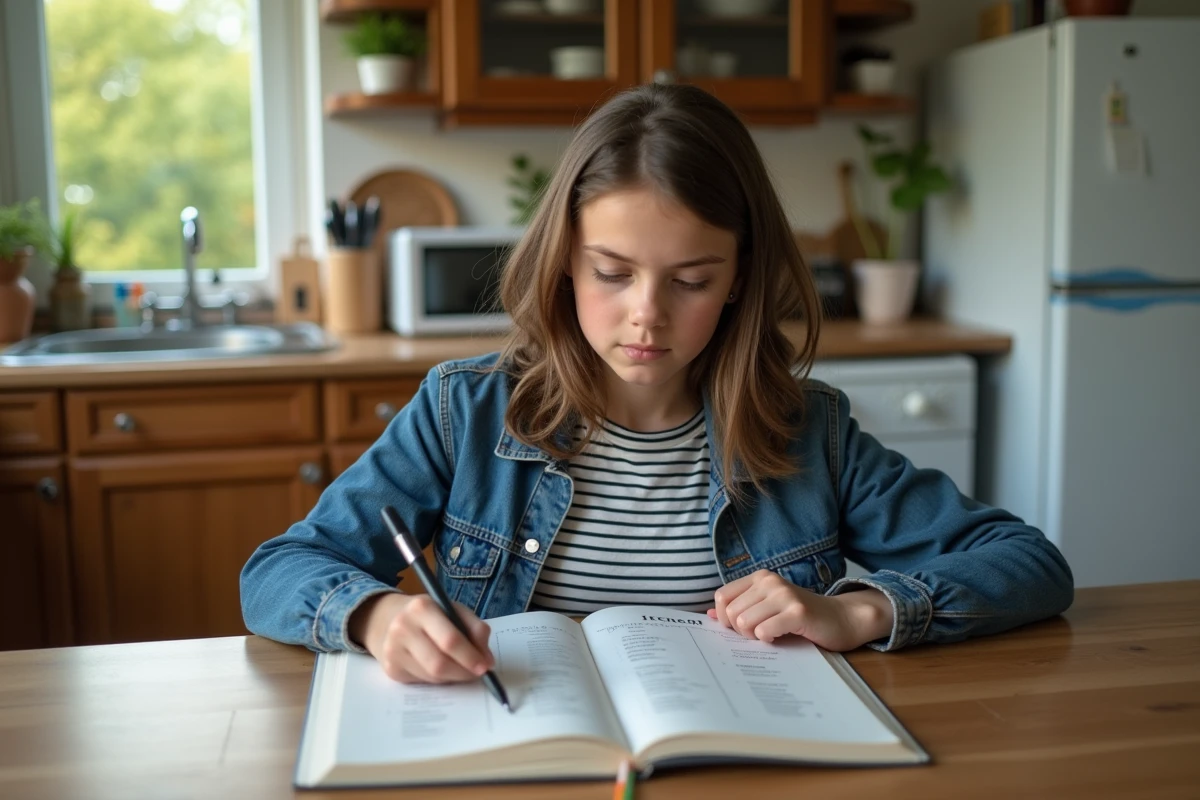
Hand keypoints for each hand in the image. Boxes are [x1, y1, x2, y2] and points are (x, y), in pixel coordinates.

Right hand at [349, 592, 494, 683]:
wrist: (388, 619)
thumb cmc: (430, 615)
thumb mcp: (453, 610)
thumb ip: (475, 629)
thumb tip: (487, 660)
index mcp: (422, 608)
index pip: (450, 639)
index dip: (470, 656)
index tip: (486, 666)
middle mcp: (403, 628)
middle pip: (439, 663)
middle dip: (463, 672)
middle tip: (477, 674)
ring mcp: (393, 650)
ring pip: (432, 676)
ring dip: (453, 677)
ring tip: (461, 669)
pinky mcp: (391, 669)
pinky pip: (422, 681)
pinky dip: (438, 679)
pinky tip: (441, 669)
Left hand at [708, 569, 893, 651]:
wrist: (840, 619)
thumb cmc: (800, 617)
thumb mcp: (767, 607)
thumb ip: (740, 608)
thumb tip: (707, 615)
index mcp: (759, 578)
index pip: (722, 597)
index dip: (724, 619)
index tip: (740, 629)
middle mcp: (770, 581)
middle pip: (731, 613)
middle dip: (740, 631)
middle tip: (760, 634)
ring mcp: (784, 595)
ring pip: (744, 622)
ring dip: (754, 637)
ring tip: (771, 635)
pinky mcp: (797, 612)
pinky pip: (764, 631)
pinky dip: (768, 640)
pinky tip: (780, 637)